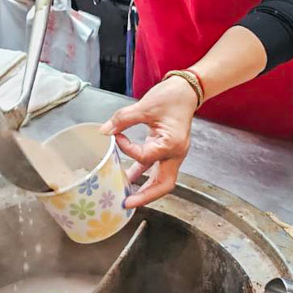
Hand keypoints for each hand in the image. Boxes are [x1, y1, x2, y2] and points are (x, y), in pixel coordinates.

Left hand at [101, 77, 198, 207]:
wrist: (186, 90)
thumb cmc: (171, 97)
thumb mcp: (145, 106)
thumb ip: (123, 119)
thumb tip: (105, 131)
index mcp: (171, 144)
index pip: (145, 156)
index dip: (127, 149)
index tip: (116, 137)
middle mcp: (176, 153)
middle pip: (163, 184)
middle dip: (145, 196)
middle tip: (126, 203)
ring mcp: (173, 153)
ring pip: (161, 179)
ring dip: (144, 188)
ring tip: (125, 195)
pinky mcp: (168, 150)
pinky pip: (156, 167)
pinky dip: (144, 173)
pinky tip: (129, 176)